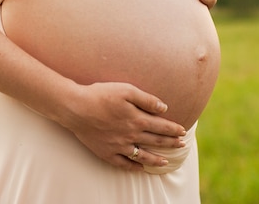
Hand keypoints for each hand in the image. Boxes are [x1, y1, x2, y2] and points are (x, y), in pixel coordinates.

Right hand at [60, 82, 186, 170]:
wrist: (76, 108)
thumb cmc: (101, 94)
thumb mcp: (126, 90)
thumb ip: (146, 99)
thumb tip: (164, 107)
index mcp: (137, 119)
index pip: (161, 126)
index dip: (174, 129)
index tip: (183, 131)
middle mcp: (131, 135)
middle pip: (155, 141)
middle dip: (170, 143)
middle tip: (181, 145)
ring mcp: (118, 146)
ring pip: (142, 156)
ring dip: (156, 159)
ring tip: (166, 162)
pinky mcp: (106, 152)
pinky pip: (123, 164)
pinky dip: (134, 167)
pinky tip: (140, 169)